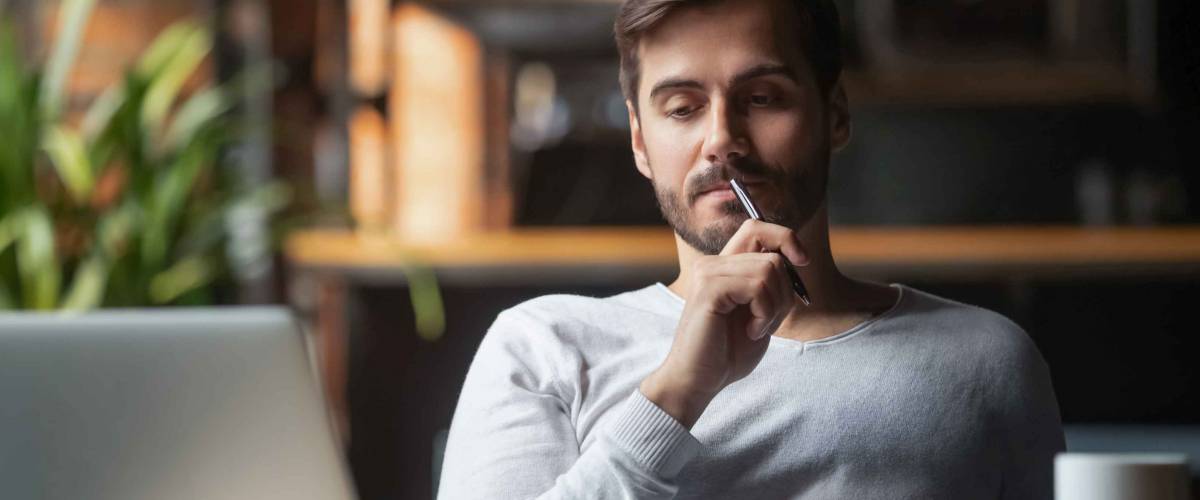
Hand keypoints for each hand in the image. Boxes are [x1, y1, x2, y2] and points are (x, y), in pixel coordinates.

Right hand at [640, 219, 808, 427]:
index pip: (757, 227)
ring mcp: (708, 273)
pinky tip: (751, 331)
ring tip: (757, 328)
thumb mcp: (759, 313)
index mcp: (724, 267)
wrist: (698, 380)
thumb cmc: (727, 352)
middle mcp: (713, 264)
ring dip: (775, 306)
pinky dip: (765, 313)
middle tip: (768, 319)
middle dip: (785, 290)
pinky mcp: (709, 289)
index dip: (786, 237)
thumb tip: (796, 259)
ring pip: (769, 270)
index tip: (802, 262)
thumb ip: (770, 285)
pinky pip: (757, 286)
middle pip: (772, 252)